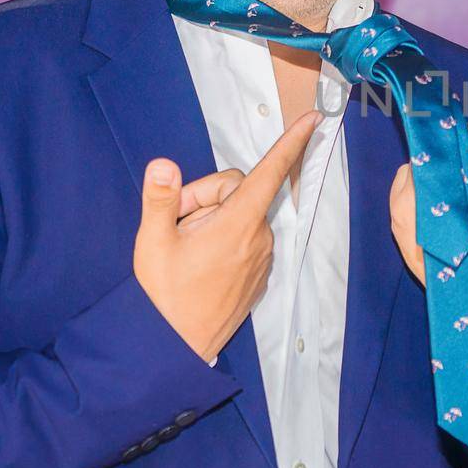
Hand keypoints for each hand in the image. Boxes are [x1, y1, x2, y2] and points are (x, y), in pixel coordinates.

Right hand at [133, 110, 321, 361]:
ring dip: (212, 220)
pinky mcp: (259, 273)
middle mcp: (259, 238)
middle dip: (204, 197)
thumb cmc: (164, 296)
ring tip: (187, 248)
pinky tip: (200, 262)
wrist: (176, 348)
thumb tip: (163, 165)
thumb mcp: (153, 244)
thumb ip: (161, 200)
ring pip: (239, 214)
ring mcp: (262, 257)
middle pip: (236, 190)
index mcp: (238, 224)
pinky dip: (223, 238)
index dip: (292, 143)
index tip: (314, 120)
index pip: (270, 173)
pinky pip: (244, 238)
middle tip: (177, 224)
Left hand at [390, 122, 467, 304]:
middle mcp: (446, 191)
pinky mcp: (402, 226)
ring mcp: (419, 208)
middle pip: (436, 152)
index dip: (467, 136)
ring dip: (427, 171)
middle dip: (447, 153)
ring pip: (414, 169)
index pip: (461, 137)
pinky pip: (399, 192)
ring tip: (447, 186)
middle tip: (462, 168)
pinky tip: (430, 202)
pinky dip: (409, 190)